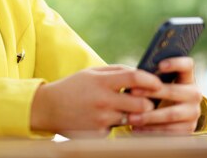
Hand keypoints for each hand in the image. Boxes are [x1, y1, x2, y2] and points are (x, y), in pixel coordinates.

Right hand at [30, 66, 157, 135]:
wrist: (48, 108)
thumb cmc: (74, 87)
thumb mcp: (92, 73)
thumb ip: (117, 71)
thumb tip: (142, 72)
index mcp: (102, 82)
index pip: (135, 78)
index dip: (151, 80)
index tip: (158, 83)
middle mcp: (103, 101)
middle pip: (141, 104)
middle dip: (148, 102)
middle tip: (147, 100)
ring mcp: (101, 120)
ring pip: (132, 118)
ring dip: (132, 114)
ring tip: (123, 108)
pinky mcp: (99, 134)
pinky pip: (117, 129)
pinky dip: (116, 123)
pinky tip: (104, 117)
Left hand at [127, 57, 202, 133]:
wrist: (174, 119)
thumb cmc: (160, 95)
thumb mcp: (160, 85)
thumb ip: (153, 78)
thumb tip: (135, 74)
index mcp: (188, 78)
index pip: (187, 65)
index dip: (176, 63)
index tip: (160, 65)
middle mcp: (194, 94)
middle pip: (173, 91)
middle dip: (151, 92)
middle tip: (132, 92)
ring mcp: (193, 113)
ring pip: (171, 114)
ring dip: (149, 116)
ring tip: (131, 117)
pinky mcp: (189, 130)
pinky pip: (170, 131)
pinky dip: (152, 131)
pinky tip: (138, 129)